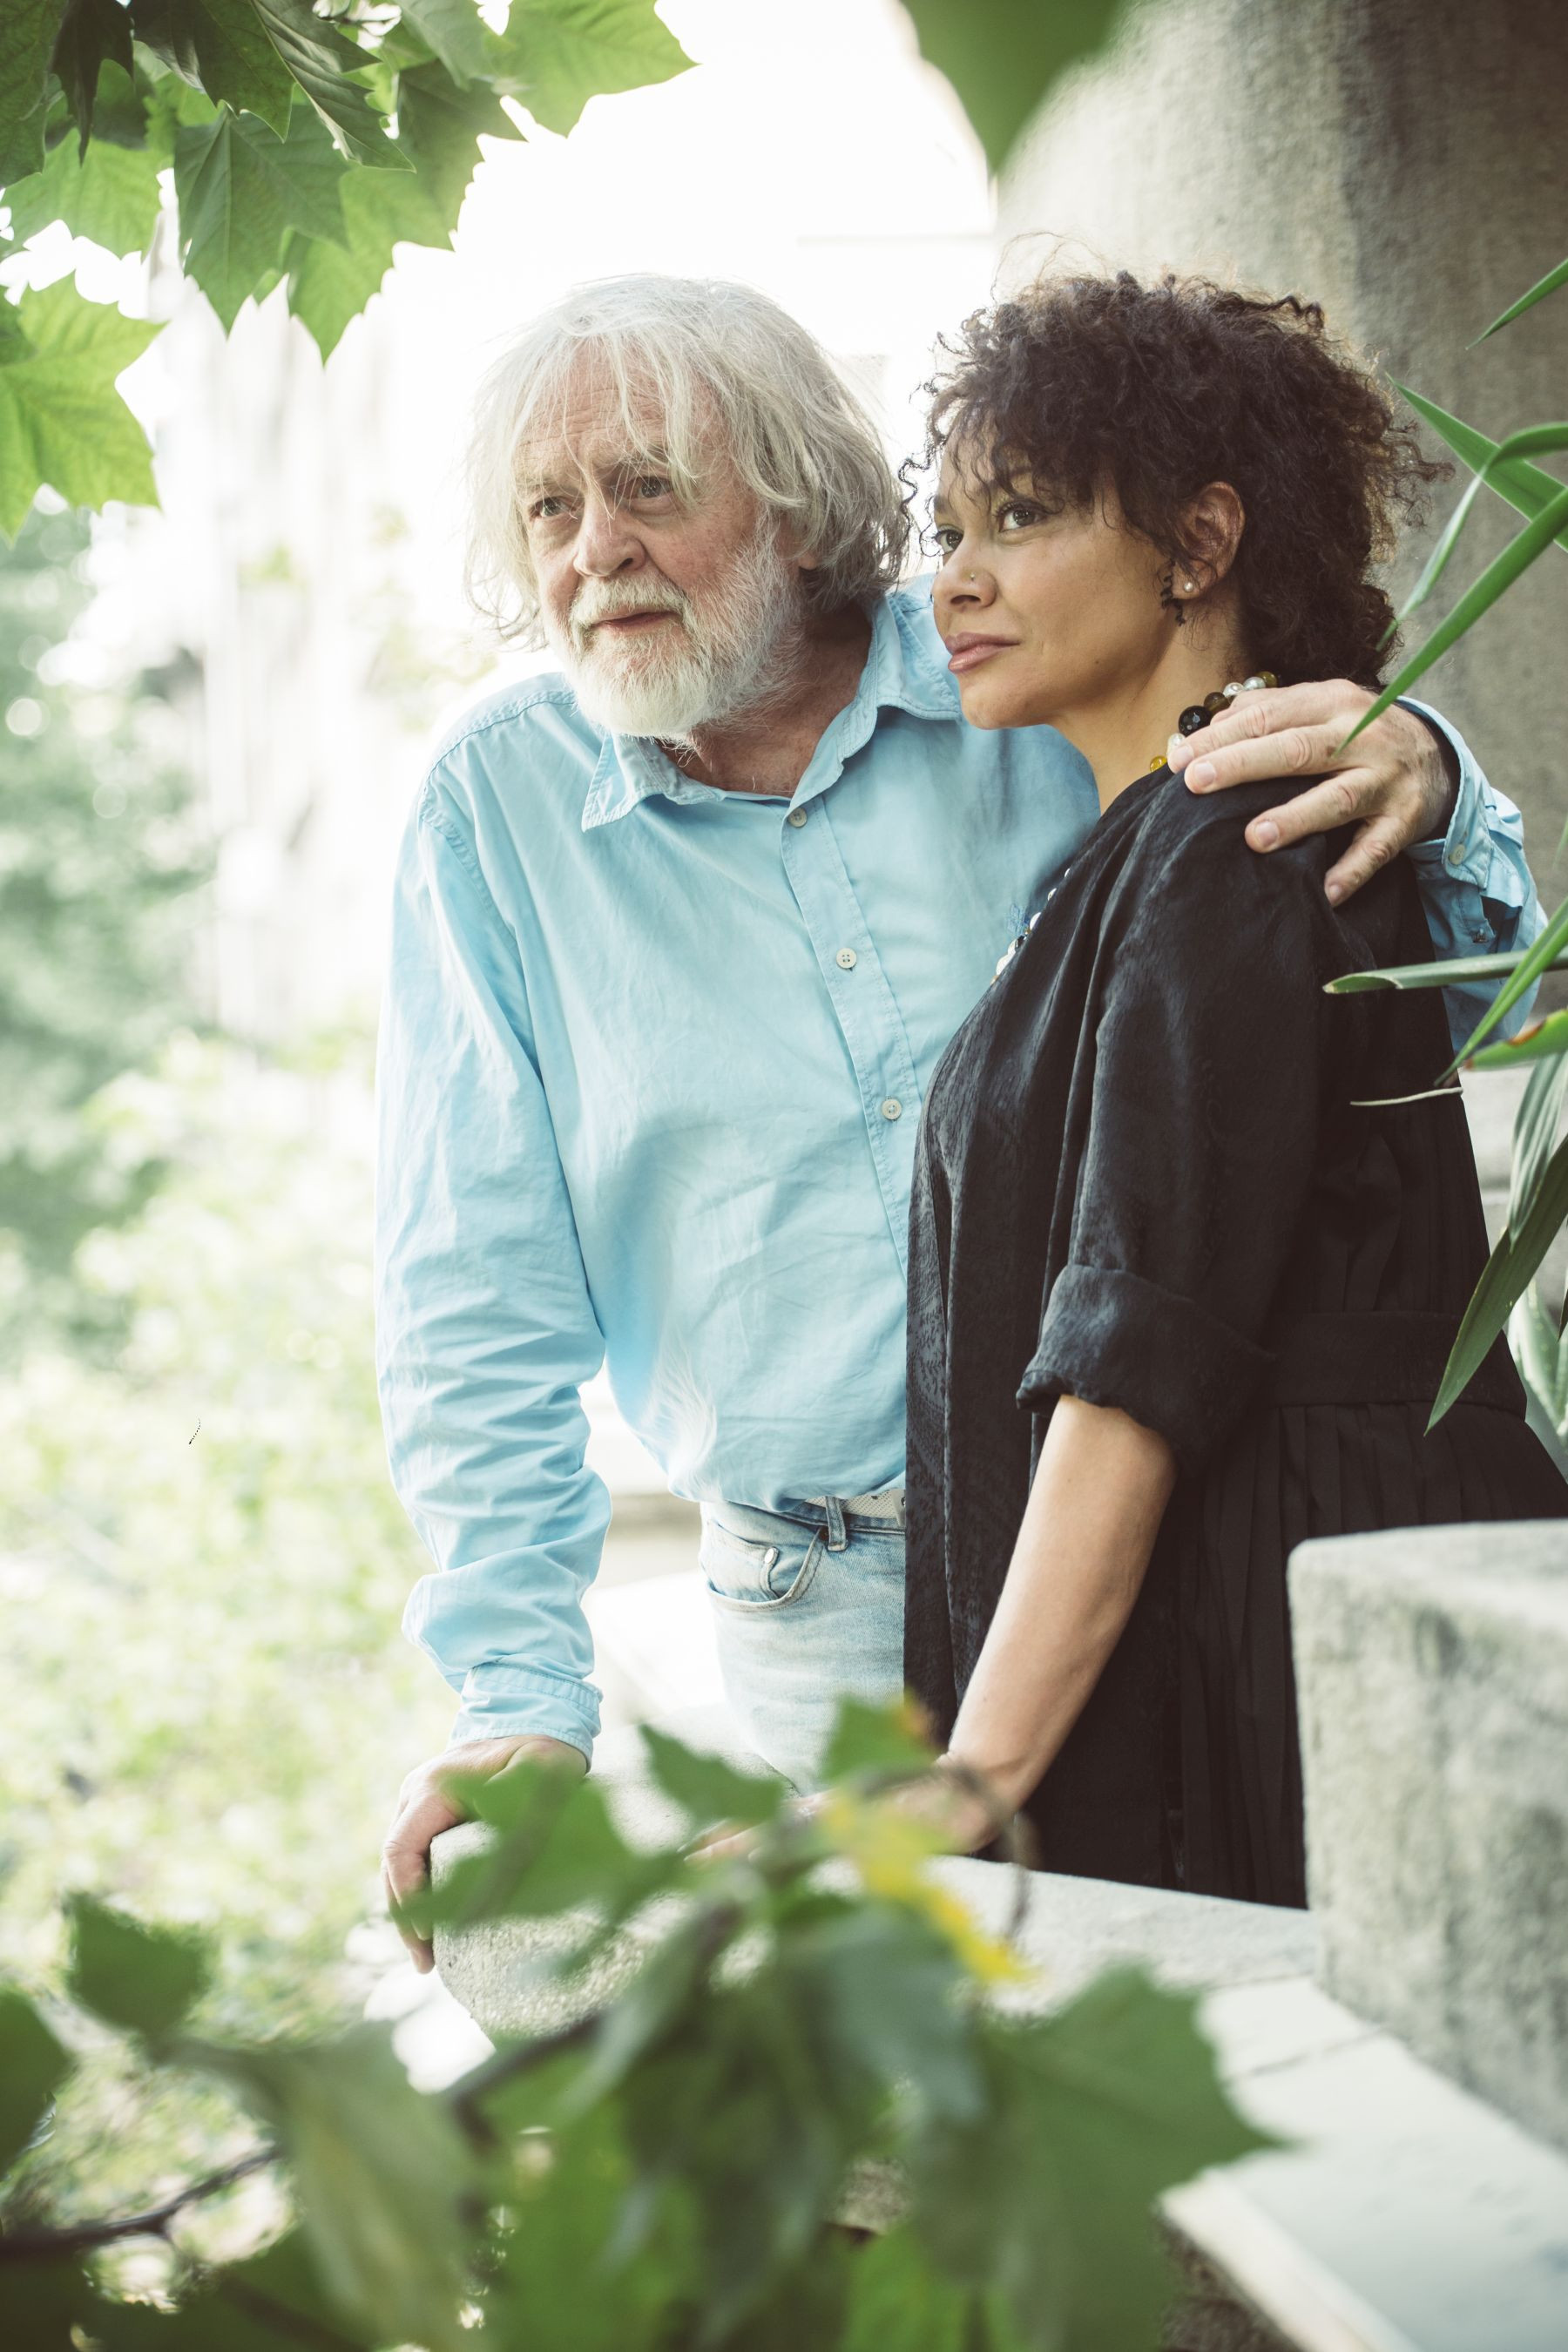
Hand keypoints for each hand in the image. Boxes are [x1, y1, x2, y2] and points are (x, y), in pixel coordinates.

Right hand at [382, 1733, 586, 1973]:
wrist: (536, 1717)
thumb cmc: (542, 1750)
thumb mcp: (541, 1775)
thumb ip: (521, 1811)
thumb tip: (508, 1862)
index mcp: (434, 1788)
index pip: (401, 1851)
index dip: (410, 1900)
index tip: (429, 1940)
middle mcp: (416, 1794)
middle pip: (394, 1865)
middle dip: (407, 1917)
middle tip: (426, 1965)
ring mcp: (419, 1802)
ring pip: (400, 1864)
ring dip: (411, 1909)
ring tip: (429, 1958)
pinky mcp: (431, 1812)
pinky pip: (416, 1856)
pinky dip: (422, 1891)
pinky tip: (436, 1926)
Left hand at [1168, 679, 1456, 904]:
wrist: (1435, 757)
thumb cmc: (1356, 734)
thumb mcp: (1321, 707)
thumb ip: (1269, 712)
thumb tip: (1210, 729)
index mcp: (1332, 702)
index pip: (1270, 716)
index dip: (1222, 737)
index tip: (1181, 760)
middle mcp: (1361, 736)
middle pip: (1296, 750)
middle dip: (1243, 765)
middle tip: (1198, 783)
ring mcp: (1384, 780)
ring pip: (1337, 799)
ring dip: (1295, 819)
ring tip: (1254, 837)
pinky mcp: (1403, 820)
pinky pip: (1375, 850)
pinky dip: (1350, 872)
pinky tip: (1324, 891)